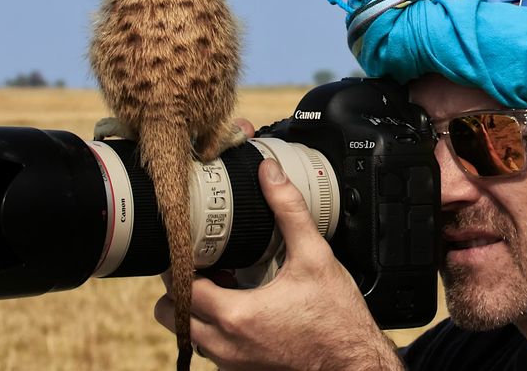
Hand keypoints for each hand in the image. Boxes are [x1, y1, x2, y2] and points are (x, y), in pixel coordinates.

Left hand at [154, 120, 401, 369]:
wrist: (355, 363)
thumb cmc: (337, 318)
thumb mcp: (315, 256)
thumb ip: (289, 210)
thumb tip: (270, 174)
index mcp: (236, 315)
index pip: (179, 286)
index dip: (178, 263)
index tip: (189, 247)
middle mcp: (226, 345)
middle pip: (171, 315)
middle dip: (180, 288)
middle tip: (206, 267)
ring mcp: (232, 363)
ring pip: (189, 334)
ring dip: (197, 310)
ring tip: (226, 286)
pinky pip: (210, 350)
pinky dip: (215, 330)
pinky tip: (243, 309)